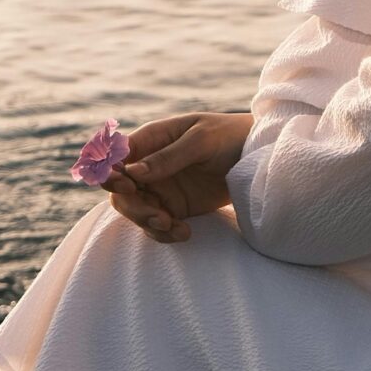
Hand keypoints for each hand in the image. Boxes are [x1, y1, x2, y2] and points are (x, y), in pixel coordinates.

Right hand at [105, 110, 253, 243]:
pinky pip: (157, 225)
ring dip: (149, 223)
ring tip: (174, 226)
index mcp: (151, 140)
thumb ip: (168, 156)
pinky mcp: (175, 208)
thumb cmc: (229, 136)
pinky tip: (185, 233)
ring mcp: (161, 188)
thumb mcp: (201, 141)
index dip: (111, 174)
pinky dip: (165, 234)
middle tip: (157, 217)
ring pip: (136, 211)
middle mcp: (150, 165)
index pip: (117, 158)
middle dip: (133, 207)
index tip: (126, 187)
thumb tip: (133, 172)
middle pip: (121, 191)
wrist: (259, 156)